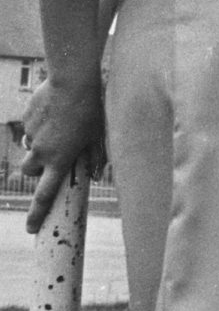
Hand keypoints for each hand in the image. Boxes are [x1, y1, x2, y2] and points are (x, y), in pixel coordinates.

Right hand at [21, 75, 105, 233]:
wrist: (72, 82)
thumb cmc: (92, 110)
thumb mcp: (99, 137)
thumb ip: (96, 159)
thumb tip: (96, 176)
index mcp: (59, 161)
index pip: (45, 196)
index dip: (37, 214)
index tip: (31, 229)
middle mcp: (41, 152)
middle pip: (29, 172)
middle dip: (35, 171)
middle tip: (50, 160)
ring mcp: (32, 135)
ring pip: (29, 148)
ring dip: (39, 146)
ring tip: (58, 129)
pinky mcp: (26, 119)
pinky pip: (31, 128)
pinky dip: (40, 126)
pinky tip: (56, 112)